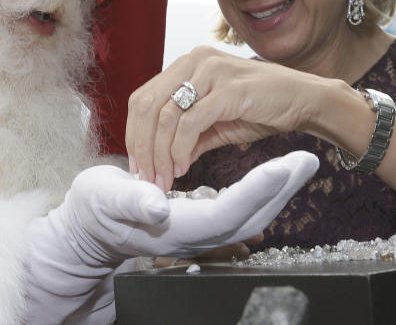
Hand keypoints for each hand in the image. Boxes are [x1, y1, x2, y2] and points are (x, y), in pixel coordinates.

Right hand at [24, 151, 318, 321]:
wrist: (85, 230)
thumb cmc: (92, 212)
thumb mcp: (105, 201)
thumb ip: (132, 203)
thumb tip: (158, 206)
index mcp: (176, 227)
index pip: (228, 211)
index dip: (258, 189)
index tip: (285, 167)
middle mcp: (194, 235)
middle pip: (249, 215)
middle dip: (281, 188)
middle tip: (310, 160)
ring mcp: (198, 231)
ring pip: (249, 214)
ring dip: (277, 189)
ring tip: (301, 163)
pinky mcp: (198, 220)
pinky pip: (238, 209)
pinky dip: (259, 191)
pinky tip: (272, 176)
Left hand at [126, 46, 323, 189]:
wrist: (305, 100)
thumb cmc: (262, 107)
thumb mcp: (216, 123)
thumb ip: (188, 136)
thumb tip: (163, 162)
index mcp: (187, 64)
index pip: (143, 98)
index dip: (134, 134)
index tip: (138, 167)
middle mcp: (194, 61)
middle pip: (147, 106)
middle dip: (142, 147)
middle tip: (146, 178)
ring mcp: (210, 72)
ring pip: (165, 116)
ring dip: (160, 154)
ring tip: (164, 179)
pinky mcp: (227, 89)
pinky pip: (190, 123)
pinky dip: (180, 150)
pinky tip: (183, 167)